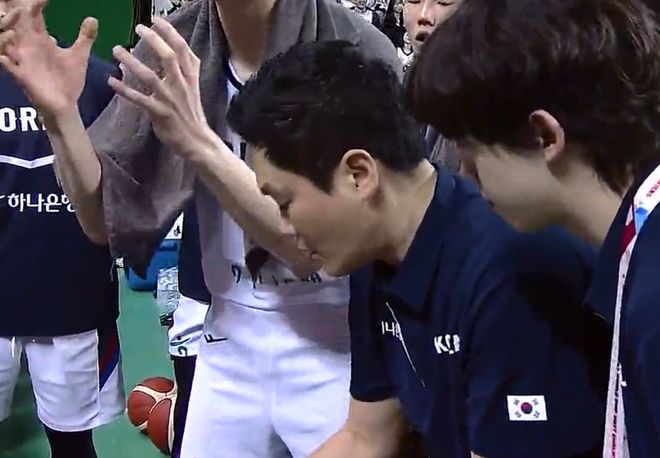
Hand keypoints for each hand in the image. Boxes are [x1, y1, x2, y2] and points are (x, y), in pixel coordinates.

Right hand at [0, 0, 95, 115]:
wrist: (66, 104)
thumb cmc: (68, 79)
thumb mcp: (78, 55)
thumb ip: (85, 37)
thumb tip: (93, 18)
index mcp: (41, 40)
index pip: (33, 15)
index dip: (36, 3)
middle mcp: (29, 47)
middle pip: (15, 24)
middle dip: (12, 12)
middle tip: (15, 4)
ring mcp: (24, 61)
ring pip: (7, 44)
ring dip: (5, 35)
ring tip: (10, 28)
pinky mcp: (23, 77)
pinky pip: (9, 68)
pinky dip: (4, 61)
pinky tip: (3, 57)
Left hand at [109, 18, 214, 161]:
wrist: (197, 141)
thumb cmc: (191, 113)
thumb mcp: (193, 87)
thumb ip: (184, 70)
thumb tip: (178, 51)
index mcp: (190, 78)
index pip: (182, 49)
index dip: (170, 32)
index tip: (156, 20)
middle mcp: (181, 85)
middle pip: (168, 57)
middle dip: (153, 40)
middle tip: (138, 28)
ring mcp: (170, 100)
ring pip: (150, 76)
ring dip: (131, 62)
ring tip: (117, 50)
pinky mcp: (160, 114)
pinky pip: (139, 100)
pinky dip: (124, 90)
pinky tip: (111, 81)